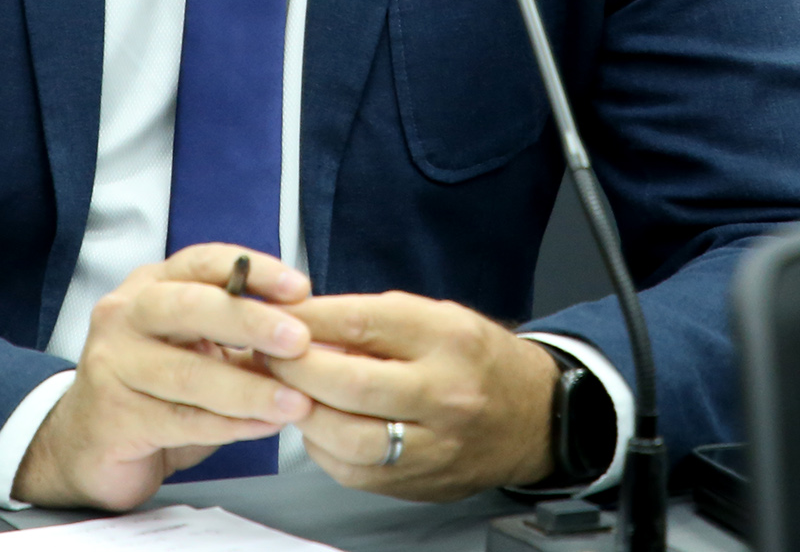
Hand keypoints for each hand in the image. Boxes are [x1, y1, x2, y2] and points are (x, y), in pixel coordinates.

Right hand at [13, 246, 316, 510]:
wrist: (87, 445)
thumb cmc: (154, 388)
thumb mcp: (194, 348)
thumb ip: (238, 337)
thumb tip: (310, 336)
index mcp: (150, 286)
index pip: (202, 262)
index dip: (252, 270)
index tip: (300, 287)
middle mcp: (125, 315)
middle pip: (190, 306)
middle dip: (250, 321)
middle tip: (299, 340)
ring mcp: (112, 364)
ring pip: (188, 372)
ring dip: (249, 388)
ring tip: (295, 401)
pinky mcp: (113, 414)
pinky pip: (181, 419)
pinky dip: (229, 425)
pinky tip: (263, 426)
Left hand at [266, 292, 558, 501]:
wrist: (532, 416)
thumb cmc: (473, 357)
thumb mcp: (431, 316)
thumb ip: (369, 321)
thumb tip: (301, 325)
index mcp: (446, 338)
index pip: (362, 324)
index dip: (308, 320)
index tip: (275, 315)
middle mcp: (444, 394)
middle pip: (351, 384)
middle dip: (295, 368)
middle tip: (267, 355)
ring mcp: (434, 446)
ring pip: (349, 438)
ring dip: (303, 412)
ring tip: (284, 392)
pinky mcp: (420, 484)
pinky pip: (355, 471)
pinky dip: (324, 446)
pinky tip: (316, 423)